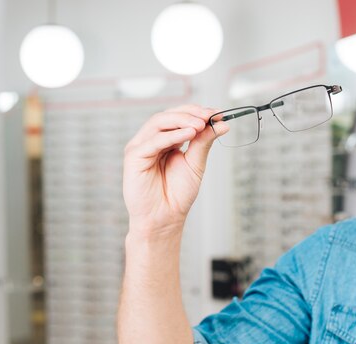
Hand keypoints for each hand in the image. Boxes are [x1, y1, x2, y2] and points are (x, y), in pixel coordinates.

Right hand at [123, 104, 228, 235]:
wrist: (164, 219)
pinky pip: (153, 141)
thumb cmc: (176, 195)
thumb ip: (204, 142)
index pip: (178, 118)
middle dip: (190, 113)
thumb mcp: (195, 164)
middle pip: (167, 116)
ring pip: (158, 123)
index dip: (197, 112)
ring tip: (200, 124)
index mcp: (164, 141)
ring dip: (181, 121)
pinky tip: (189, 134)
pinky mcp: (133, 157)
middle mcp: (150, 141)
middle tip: (209, 116)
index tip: (218, 114)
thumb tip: (221, 124)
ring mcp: (140, 147)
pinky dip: (172, 136)